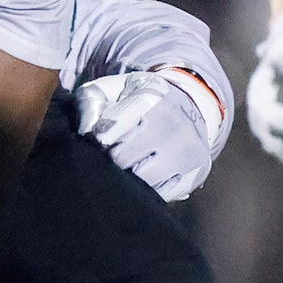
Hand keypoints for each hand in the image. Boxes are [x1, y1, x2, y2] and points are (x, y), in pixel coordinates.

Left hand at [77, 67, 227, 201]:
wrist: (190, 103)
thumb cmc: (139, 99)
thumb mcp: (114, 88)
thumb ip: (90, 103)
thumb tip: (85, 132)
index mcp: (150, 99)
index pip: (106, 135)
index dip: (97, 140)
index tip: (101, 137)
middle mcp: (173, 125)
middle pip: (122, 160)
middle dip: (112, 158)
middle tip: (115, 152)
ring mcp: (188, 150)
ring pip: (142, 181)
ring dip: (130, 176)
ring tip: (132, 162)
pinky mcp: (197, 171)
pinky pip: (162, 194)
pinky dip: (150, 188)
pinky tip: (149, 173)